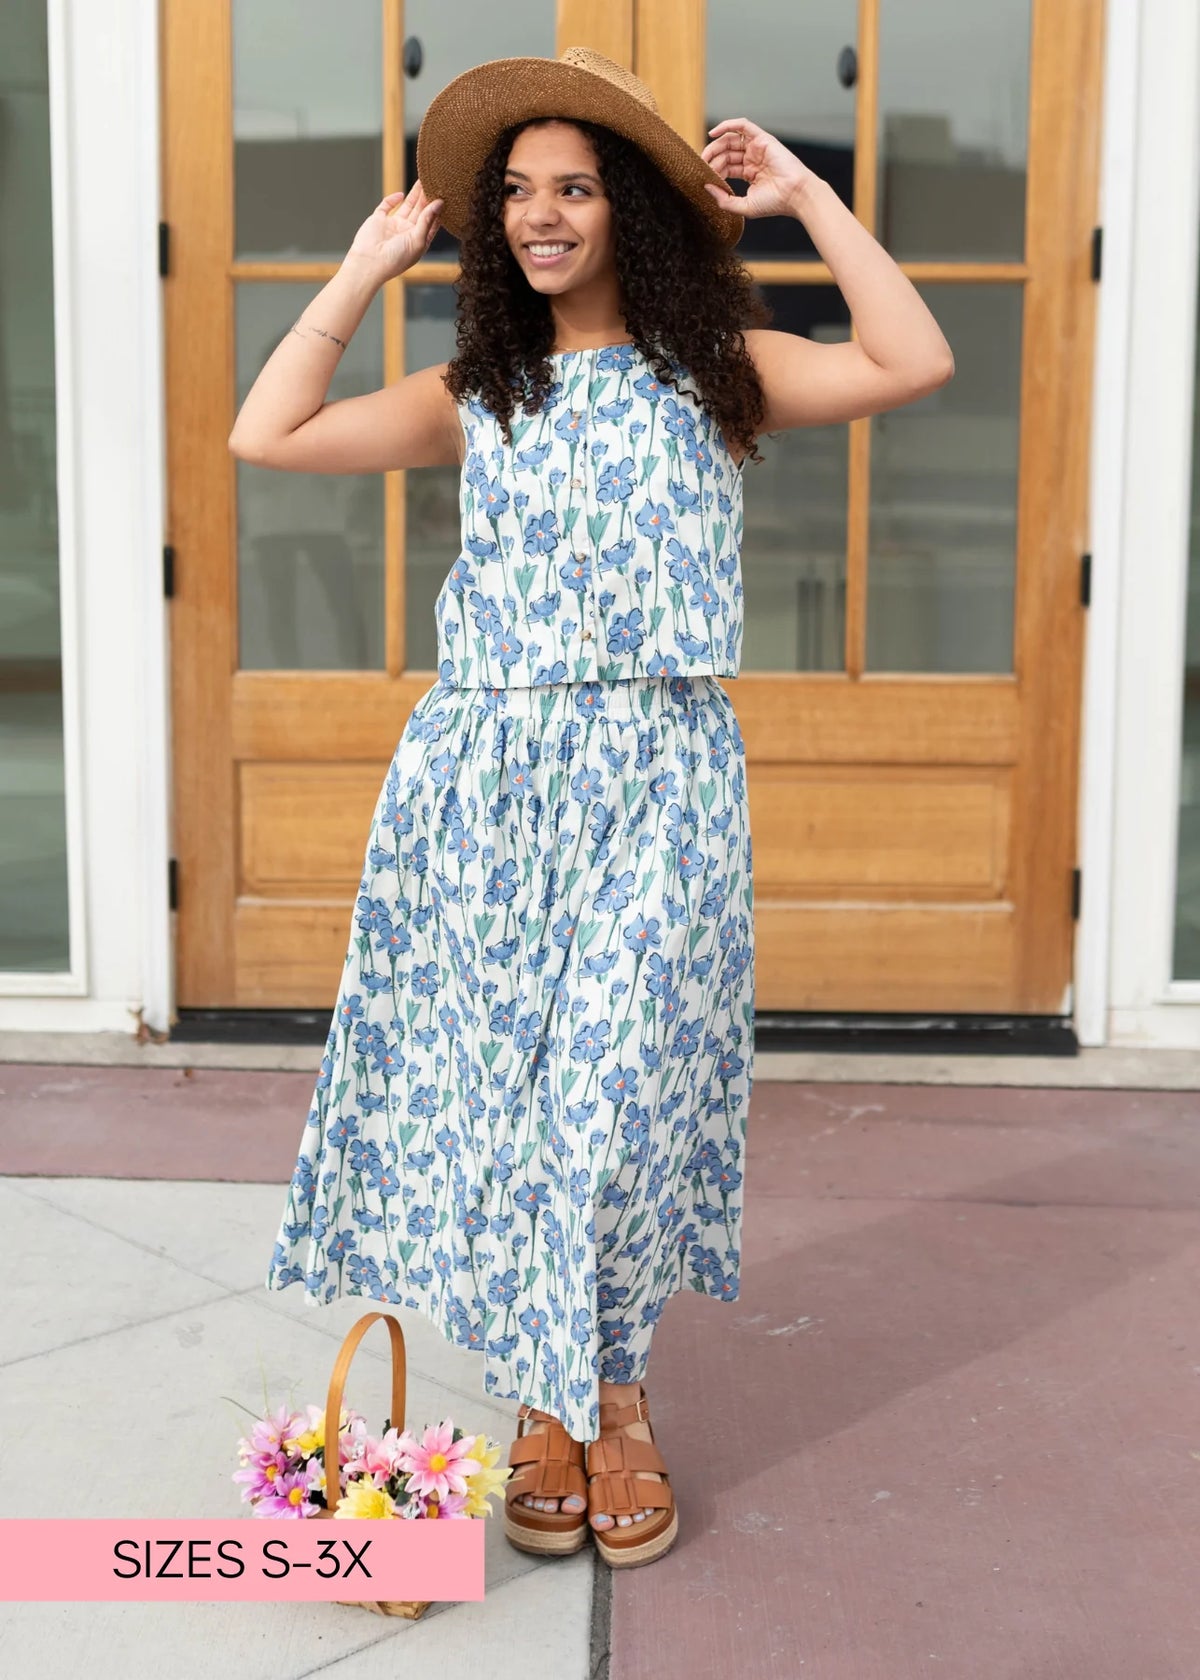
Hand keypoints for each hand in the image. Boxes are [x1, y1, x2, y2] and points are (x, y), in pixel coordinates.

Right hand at [345, 179, 443, 280]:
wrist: (369, 262)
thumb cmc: (395, 259)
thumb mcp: (418, 240)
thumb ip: (428, 220)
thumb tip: (439, 203)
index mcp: (418, 241)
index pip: (431, 222)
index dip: (437, 210)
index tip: (445, 196)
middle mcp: (407, 233)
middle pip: (421, 211)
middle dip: (427, 198)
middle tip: (435, 182)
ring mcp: (393, 225)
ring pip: (407, 206)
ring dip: (414, 194)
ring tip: (423, 180)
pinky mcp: (379, 219)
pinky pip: (387, 206)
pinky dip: (393, 199)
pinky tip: (401, 195)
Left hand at [701, 118, 816, 219]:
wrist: (795, 194)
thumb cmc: (775, 203)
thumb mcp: (744, 206)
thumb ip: (724, 200)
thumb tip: (706, 187)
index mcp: (749, 173)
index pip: (726, 167)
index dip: (713, 170)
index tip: (703, 177)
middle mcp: (752, 159)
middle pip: (726, 153)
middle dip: (712, 158)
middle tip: (701, 166)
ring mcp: (757, 148)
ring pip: (730, 140)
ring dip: (715, 145)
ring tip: (704, 155)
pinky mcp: (762, 139)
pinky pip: (742, 126)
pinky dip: (727, 125)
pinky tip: (713, 133)